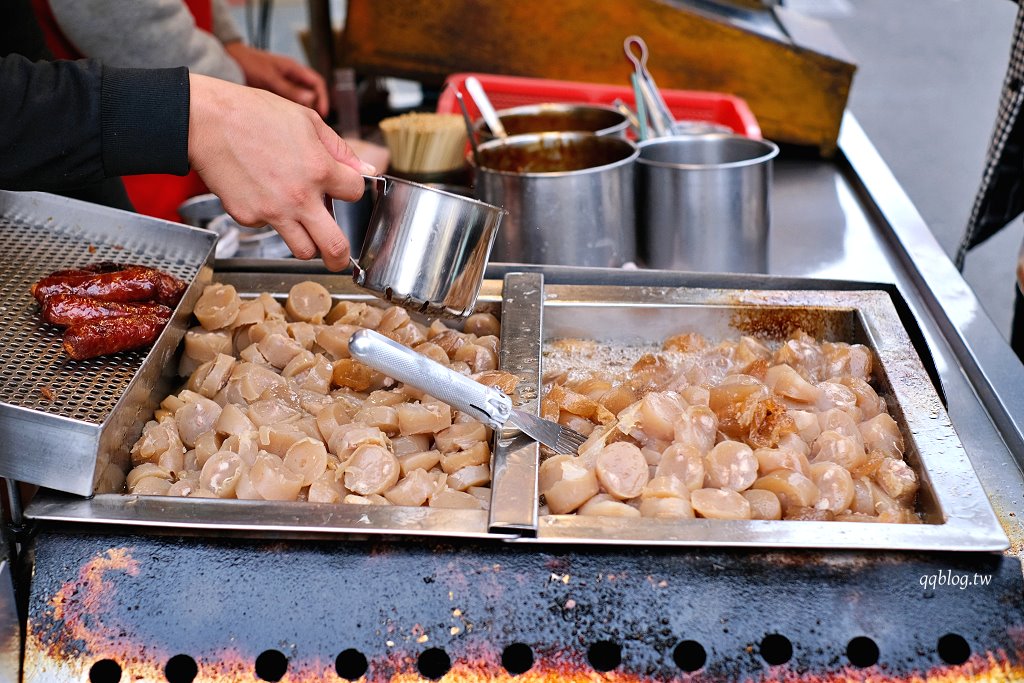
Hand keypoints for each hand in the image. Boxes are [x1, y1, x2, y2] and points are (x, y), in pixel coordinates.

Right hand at [187, 73, 374, 270]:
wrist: (206, 121)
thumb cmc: (253, 114)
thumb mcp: (306, 120)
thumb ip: (339, 149)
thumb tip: (364, 169)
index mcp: (319, 169)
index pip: (355, 195)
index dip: (352, 191)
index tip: (345, 190)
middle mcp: (300, 197)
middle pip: (335, 246)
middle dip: (342, 257)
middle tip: (341, 259)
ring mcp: (273, 211)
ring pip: (303, 250)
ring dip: (308, 244)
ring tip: (304, 231)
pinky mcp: (248, 217)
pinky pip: (268, 229)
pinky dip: (270, 219)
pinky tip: (263, 196)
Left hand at [225, 42, 328, 116]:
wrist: (229, 60)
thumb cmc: (248, 63)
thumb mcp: (270, 78)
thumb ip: (289, 90)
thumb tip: (310, 98)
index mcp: (294, 68)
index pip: (317, 82)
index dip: (323, 97)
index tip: (323, 112)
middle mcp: (291, 76)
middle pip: (310, 92)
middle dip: (314, 105)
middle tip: (312, 120)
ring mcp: (283, 83)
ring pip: (299, 98)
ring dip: (301, 109)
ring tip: (300, 122)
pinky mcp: (274, 90)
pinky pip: (287, 101)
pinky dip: (290, 110)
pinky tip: (287, 119)